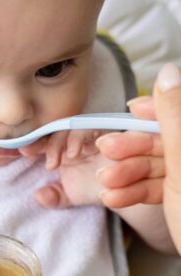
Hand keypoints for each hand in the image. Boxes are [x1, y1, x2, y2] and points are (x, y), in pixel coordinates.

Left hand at [20, 129, 108, 207]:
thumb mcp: (72, 195)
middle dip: (43, 141)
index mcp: (63, 150)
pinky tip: (74, 153)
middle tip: (32, 155)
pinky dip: (81, 137)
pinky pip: (93, 127)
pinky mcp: (107, 132)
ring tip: (54, 161)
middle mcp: (75, 139)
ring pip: (71, 126)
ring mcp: (91, 135)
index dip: (32, 143)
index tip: (22, 151)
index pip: (44, 140)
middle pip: (55, 130)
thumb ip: (55, 197)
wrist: (127, 189)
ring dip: (60, 140)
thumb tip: (38, 196)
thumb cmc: (97, 187)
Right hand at [96, 63, 180, 252]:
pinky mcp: (180, 196)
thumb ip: (175, 119)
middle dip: (132, 149)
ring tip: (106, 185)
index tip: (130, 110)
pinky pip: (155, 187)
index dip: (158, 108)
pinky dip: (133, 192)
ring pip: (156, 166)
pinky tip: (114, 198)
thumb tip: (167, 74)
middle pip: (165, 141)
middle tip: (106, 151)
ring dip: (126, 175)